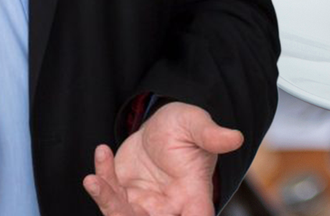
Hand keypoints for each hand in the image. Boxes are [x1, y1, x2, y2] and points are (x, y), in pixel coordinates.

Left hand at [83, 101, 243, 215]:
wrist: (161, 124)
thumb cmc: (186, 125)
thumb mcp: (196, 124)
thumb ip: (211, 134)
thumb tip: (235, 137)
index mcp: (193, 193)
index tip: (165, 215)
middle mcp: (169, 206)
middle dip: (124, 214)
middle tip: (113, 198)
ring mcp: (144, 204)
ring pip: (121, 215)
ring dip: (105, 200)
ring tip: (94, 179)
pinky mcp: (124, 194)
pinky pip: (107, 195)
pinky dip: (101, 178)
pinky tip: (102, 152)